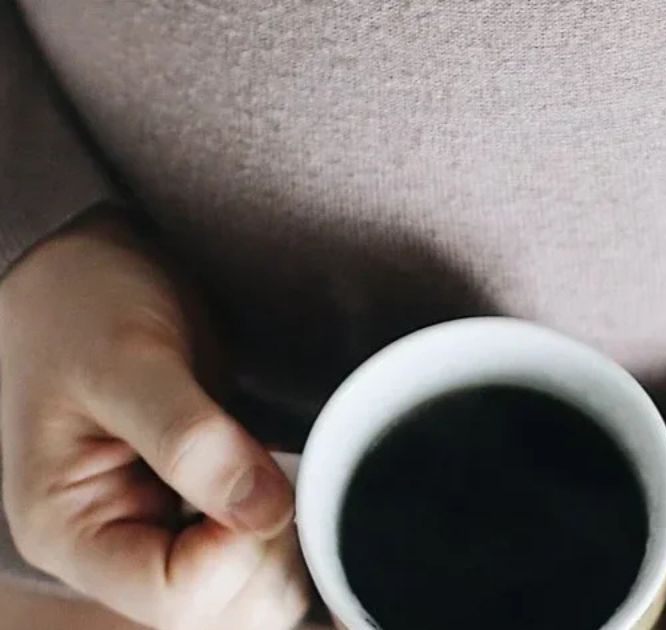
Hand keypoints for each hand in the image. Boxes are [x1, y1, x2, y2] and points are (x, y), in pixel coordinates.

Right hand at [0, 211, 307, 629]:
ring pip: (255, 594)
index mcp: (71, 530)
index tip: (261, 472)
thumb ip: (189, 437)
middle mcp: (117, 549)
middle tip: (271, 461)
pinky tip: (277, 465)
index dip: (239, 547)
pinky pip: (265, 553)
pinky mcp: (204, 514)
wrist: (94, 268)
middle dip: (269, 548)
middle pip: (225, 612)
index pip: (177, 598)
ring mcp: (163, 535)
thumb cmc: (85, 303)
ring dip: (287, 537)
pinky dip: (291, 521)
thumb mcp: (126, 360)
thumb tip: (264, 509)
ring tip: (271, 458)